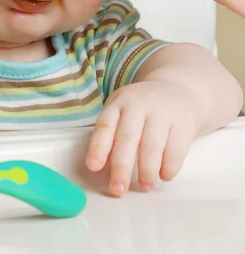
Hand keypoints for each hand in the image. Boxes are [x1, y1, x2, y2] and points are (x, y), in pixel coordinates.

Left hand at [85, 81, 202, 195]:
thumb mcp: (122, 112)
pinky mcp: (184, 121)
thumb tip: (101, 167)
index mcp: (119, 103)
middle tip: (118, 190)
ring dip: (147, 169)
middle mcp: (139, 104)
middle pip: (127, 137)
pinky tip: (164, 176)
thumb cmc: (142, 108)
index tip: (93, 168)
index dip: (98, 147)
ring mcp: (162, 111)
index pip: (105, 125)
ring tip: (145, 186)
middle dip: (121, 166)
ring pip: (152, 144)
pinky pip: (176, 148)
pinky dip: (169, 166)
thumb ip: (111, 135)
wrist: (176, 87)